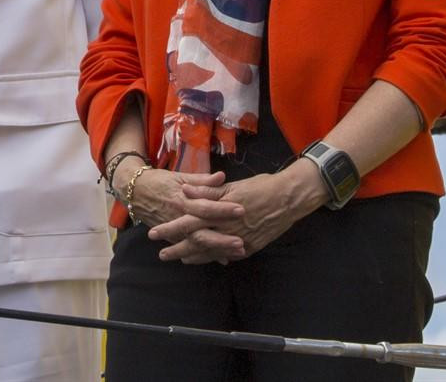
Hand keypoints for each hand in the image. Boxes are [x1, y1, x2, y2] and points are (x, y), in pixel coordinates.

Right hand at [117, 165, 246, 264]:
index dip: (223, 209)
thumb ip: (202, 180)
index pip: (205, 206)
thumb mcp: (180, 176)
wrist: (135, 191)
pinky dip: (206, 255)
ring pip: (197, 244)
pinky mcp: (172, 237)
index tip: (241, 210)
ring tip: (237, 254)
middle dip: (221, 238)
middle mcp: (178, 217)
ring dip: (217, 250)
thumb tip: (222, 176)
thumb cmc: (160, 181)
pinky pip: (190, 248)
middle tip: (241, 242)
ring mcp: (175, 230)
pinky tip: (223, 259)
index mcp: (182, 199)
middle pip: (202, 231)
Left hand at [150, 163, 327, 263]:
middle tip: (161, 254)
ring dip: (194, 256)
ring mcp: (239, 240)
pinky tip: (207, 260)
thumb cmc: (261, 187)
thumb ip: (207, 191)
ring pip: (211, 252)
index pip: (189, 221)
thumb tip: (184, 190)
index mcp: (220, 211)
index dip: (172, 228)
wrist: (290, 199)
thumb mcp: (232, 186)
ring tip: (180, 259)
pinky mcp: (250, 247)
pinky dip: (215, 258)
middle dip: (177, 248)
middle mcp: (227, 229)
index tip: (155, 232)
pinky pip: (228, 255)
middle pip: (197, 241)